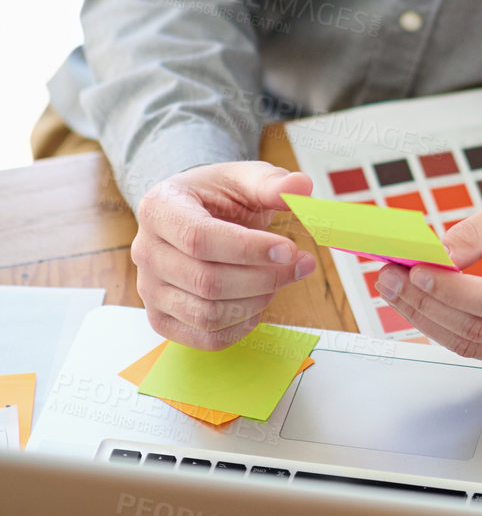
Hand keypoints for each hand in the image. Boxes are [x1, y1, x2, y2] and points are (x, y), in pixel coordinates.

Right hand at [131, 161, 317, 349]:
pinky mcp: (161, 318)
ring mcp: (149, 289)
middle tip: (302, 264)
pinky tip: (260, 302)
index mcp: (159, 208)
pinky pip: (204, 337)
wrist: (195, 214)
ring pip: (206, 314)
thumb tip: (301, 188)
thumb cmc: (219, 196)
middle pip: (205, 281)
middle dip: (264, 277)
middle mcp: (145, 251)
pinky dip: (240, 327)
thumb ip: (272, 182)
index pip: (199, 238)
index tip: (289, 249)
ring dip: (256, 301)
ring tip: (281, 278)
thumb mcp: (244, 178)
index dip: (248, 249)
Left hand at [375, 188, 481, 368]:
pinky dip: (441, 325)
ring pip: (471, 345)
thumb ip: (477, 234)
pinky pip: (475, 347)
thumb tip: (434, 257)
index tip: (417, 270)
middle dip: (427, 302)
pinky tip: (418, 301)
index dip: (455, 292)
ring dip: (425, 317)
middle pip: (481, 329)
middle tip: (389, 275)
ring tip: (394, 286)